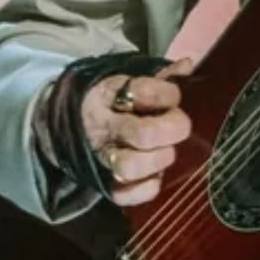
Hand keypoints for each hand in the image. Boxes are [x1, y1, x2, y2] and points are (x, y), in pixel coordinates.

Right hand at [80, 56, 198, 205]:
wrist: (72, 125)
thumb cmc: (112, 102)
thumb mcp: (130, 83)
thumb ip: (161, 76)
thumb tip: (188, 65)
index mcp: (108, 95)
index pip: (142, 92)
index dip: (168, 95)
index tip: (173, 98)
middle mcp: (103, 126)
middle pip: (143, 134)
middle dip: (171, 130)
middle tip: (180, 127)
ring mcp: (101, 156)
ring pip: (130, 166)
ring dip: (158, 160)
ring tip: (166, 151)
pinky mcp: (102, 182)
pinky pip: (124, 194)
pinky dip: (146, 188)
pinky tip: (155, 176)